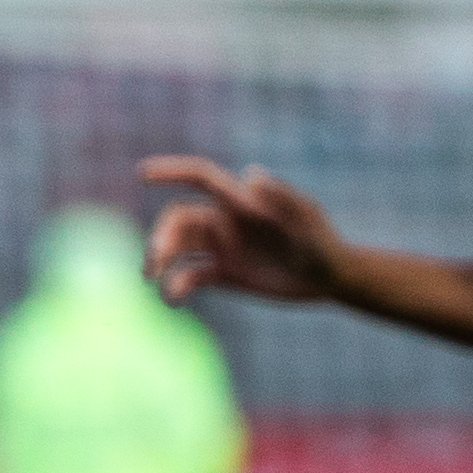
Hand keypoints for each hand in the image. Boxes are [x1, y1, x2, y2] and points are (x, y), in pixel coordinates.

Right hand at [139, 154, 344, 305]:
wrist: (330, 278)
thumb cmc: (322, 241)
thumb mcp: (306, 219)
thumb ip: (281, 197)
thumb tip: (251, 173)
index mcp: (239, 202)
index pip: (199, 178)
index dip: (171, 172)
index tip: (142, 174)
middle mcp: (224, 221)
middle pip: (178, 220)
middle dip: (160, 237)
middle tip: (153, 263)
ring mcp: (221, 248)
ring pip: (177, 248)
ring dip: (159, 260)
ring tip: (154, 281)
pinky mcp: (223, 273)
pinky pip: (189, 277)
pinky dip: (176, 287)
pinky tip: (174, 301)